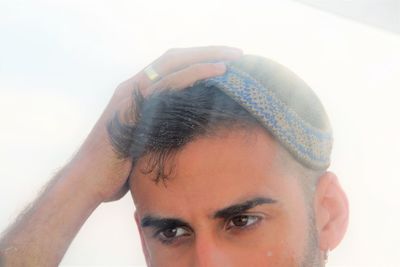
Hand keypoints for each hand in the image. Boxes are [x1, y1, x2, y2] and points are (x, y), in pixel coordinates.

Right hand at [72, 46, 242, 202]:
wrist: (88, 181)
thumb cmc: (118, 167)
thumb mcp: (146, 143)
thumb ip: (161, 132)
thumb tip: (186, 140)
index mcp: (137, 95)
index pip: (170, 69)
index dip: (196, 61)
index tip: (224, 64)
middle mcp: (133, 88)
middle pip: (174, 59)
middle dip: (206, 52)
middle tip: (237, 54)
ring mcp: (132, 95)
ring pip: (173, 64)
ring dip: (205, 57)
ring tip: (234, 57)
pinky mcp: (132, 106)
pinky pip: (168, 83)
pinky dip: (195, 73)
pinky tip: (218, 71)